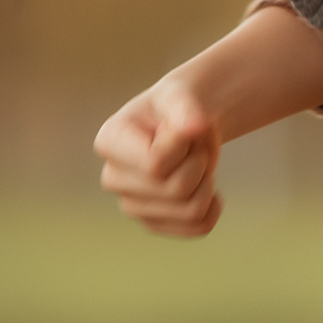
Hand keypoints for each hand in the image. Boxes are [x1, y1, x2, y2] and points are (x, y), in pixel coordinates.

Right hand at [94, 73, 222, 236]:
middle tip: (192, 145)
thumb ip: (185, 108)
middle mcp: (113, 178)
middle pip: (176, 188)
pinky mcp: (153, 223)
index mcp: (109, 142)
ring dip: (207, 182)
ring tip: (196, 162)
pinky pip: (198, 227)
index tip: (183, 127)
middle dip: (198, 162)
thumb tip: (194, 126)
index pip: (154, 164)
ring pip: (190, 210)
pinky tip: (206, 187)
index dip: (183, 146)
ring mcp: (130, 205)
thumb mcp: (181, 95)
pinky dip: (213, 207)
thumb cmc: (178, 106)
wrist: (185, 125)